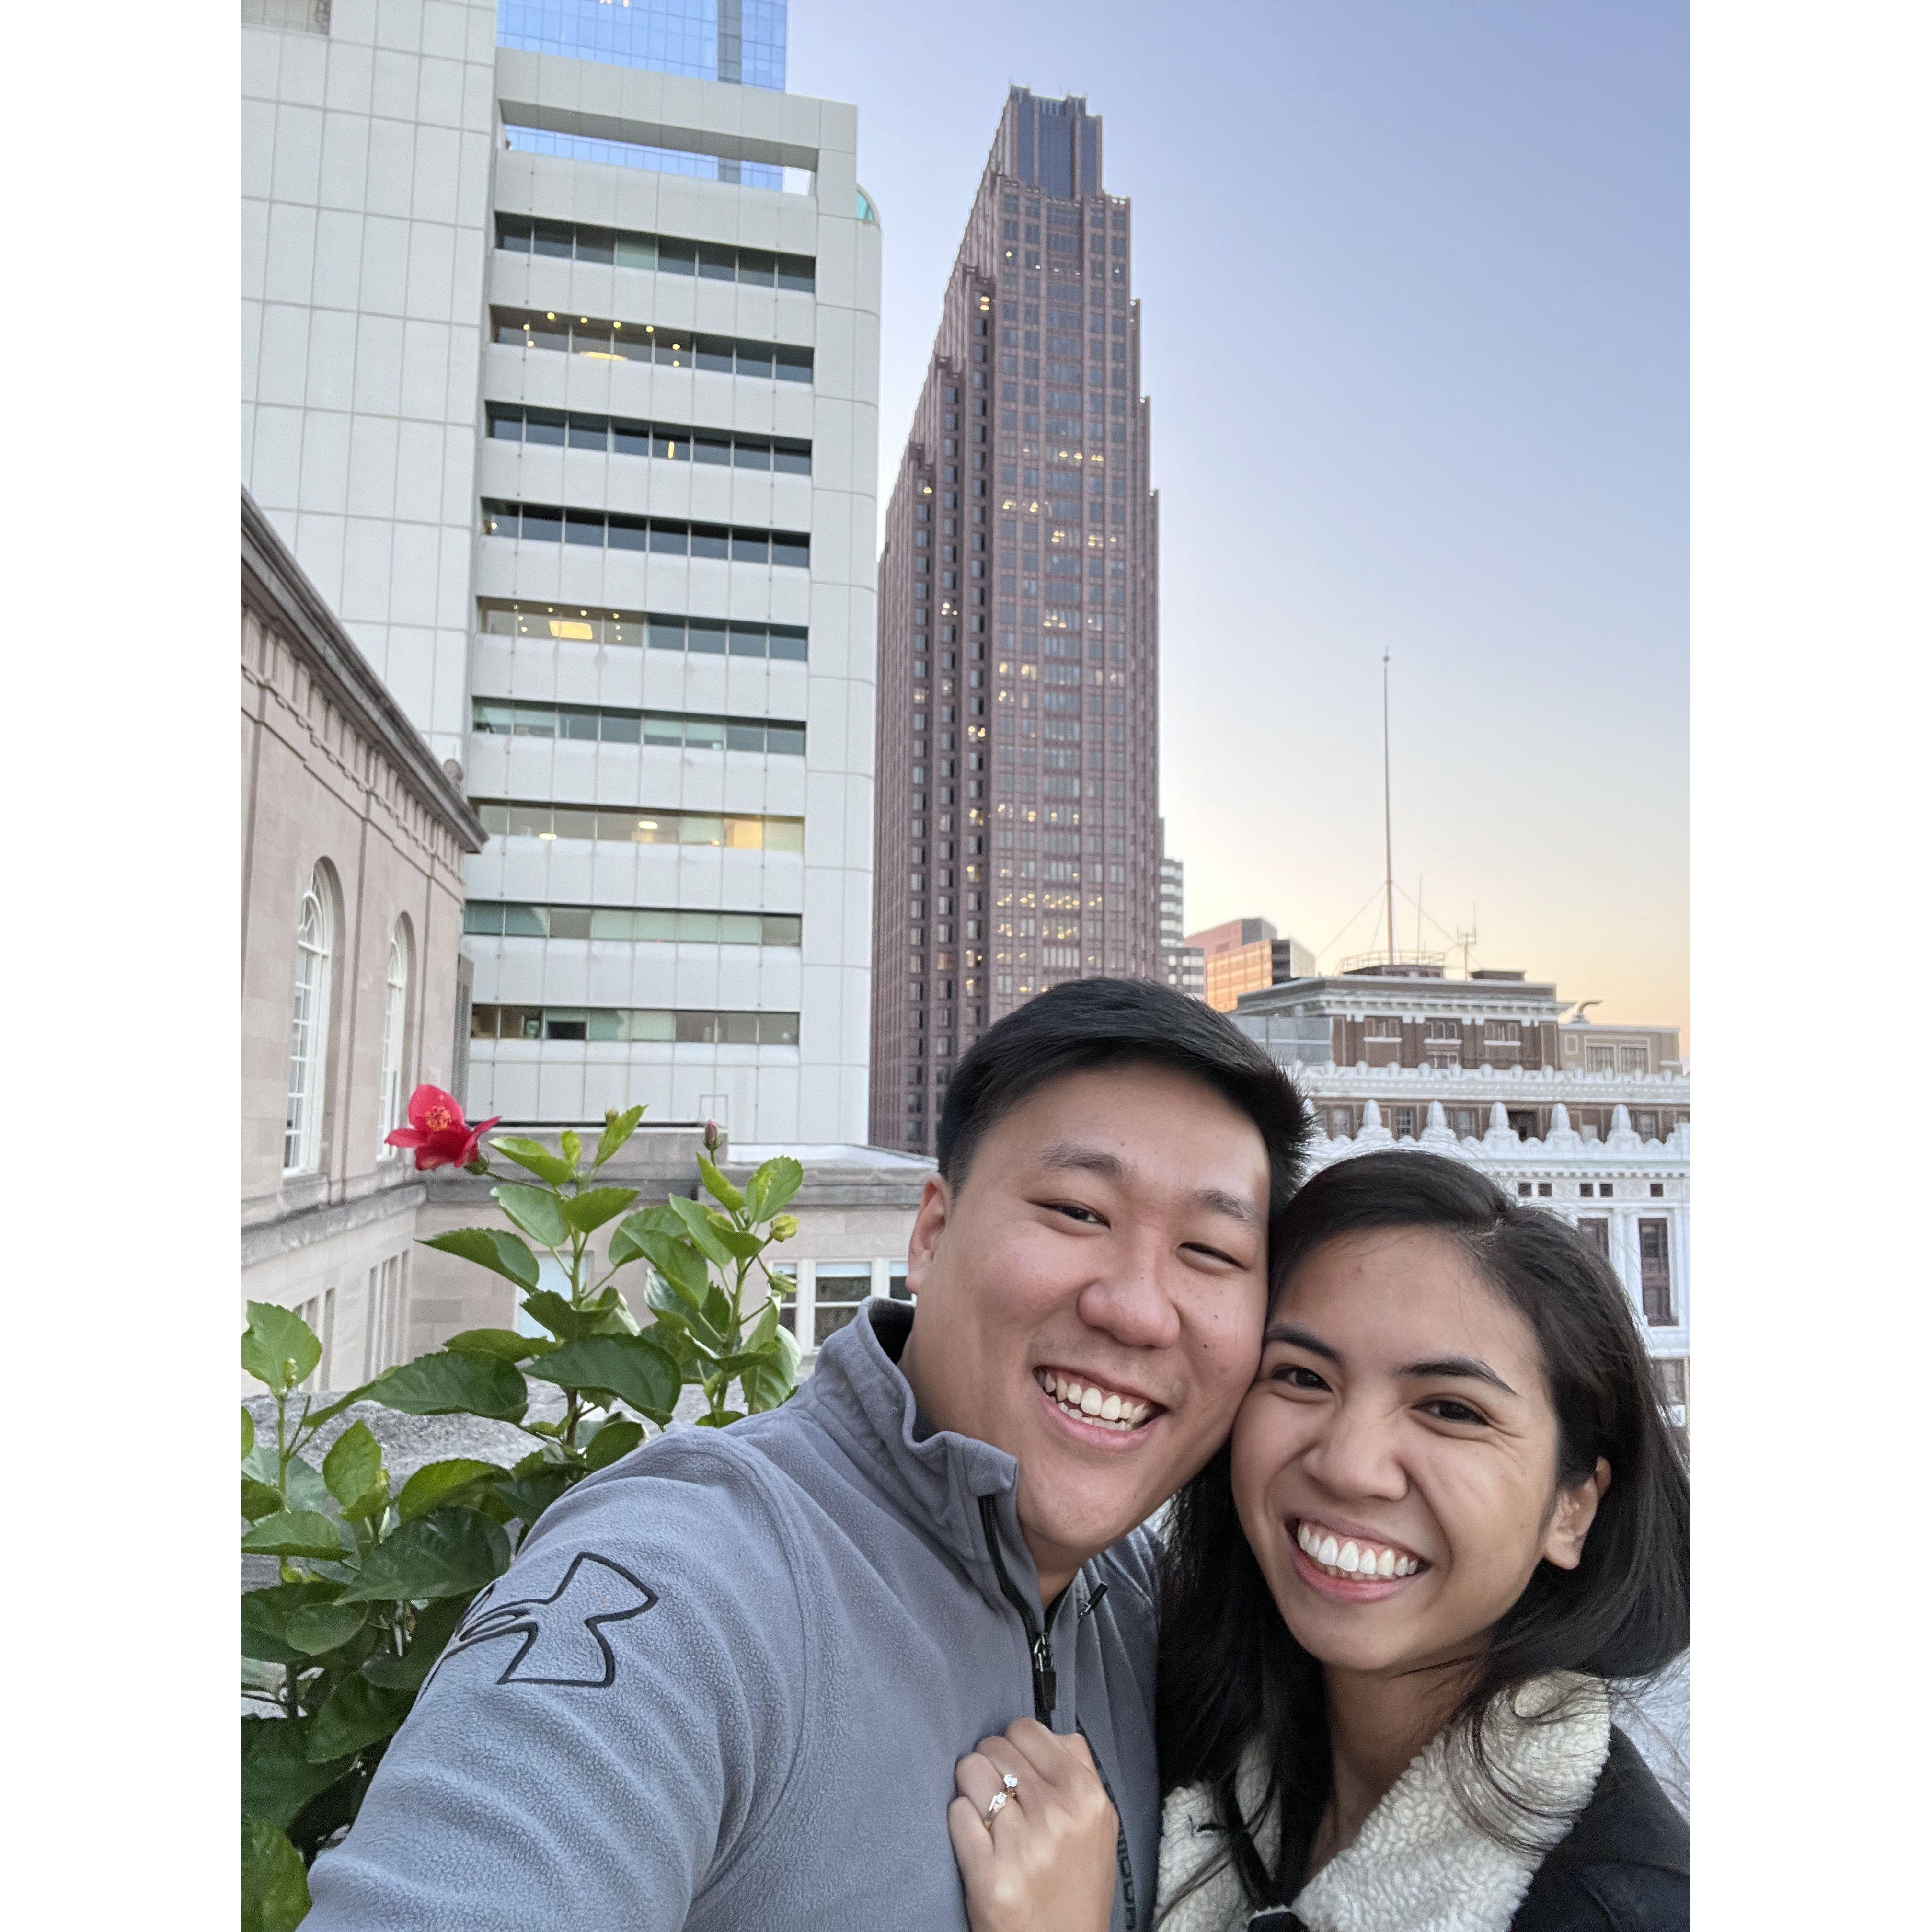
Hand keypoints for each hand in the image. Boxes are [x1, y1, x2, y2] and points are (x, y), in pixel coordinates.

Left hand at [948, 1718, 1118, 1931]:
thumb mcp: (1098, 1822)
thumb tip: (1046, 1732)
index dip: (1013, 1745)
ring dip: (971, 1790)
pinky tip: (975, 1840)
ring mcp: (1022, 1845)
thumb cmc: (1077, 1884)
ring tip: (985, 1815)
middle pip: (994, 1747)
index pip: (1026, 1729)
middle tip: (998, 1795)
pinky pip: (957, 1813)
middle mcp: (1056, 1815)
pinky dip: (960, 1822)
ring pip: (970, 1772)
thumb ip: (1077, 1768)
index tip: (1014, 1768)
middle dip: (990, 1766)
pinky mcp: (989, 1875)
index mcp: (1086, 1796)